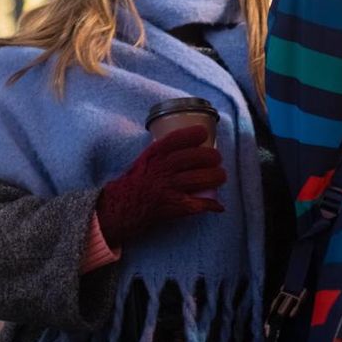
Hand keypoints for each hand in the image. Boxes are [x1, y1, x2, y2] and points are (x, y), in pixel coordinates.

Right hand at [96, 126, 225, 246]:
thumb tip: (188, 146)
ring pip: (200, 179)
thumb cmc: (134, 183)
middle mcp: (162, 169)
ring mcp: (168, 188)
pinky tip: (217, 205)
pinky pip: (197, 204)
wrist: (120, 208)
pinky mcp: (173, 206)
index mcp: (154, 155)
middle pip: (194, 158)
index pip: (176, 139)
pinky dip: (210, 205)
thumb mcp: (144, 160)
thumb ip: (162, 152)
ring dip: (216, 177)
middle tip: (217, 158)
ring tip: (220, 176)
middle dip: (211, 157)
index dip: (193, 134)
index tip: (203, 133)